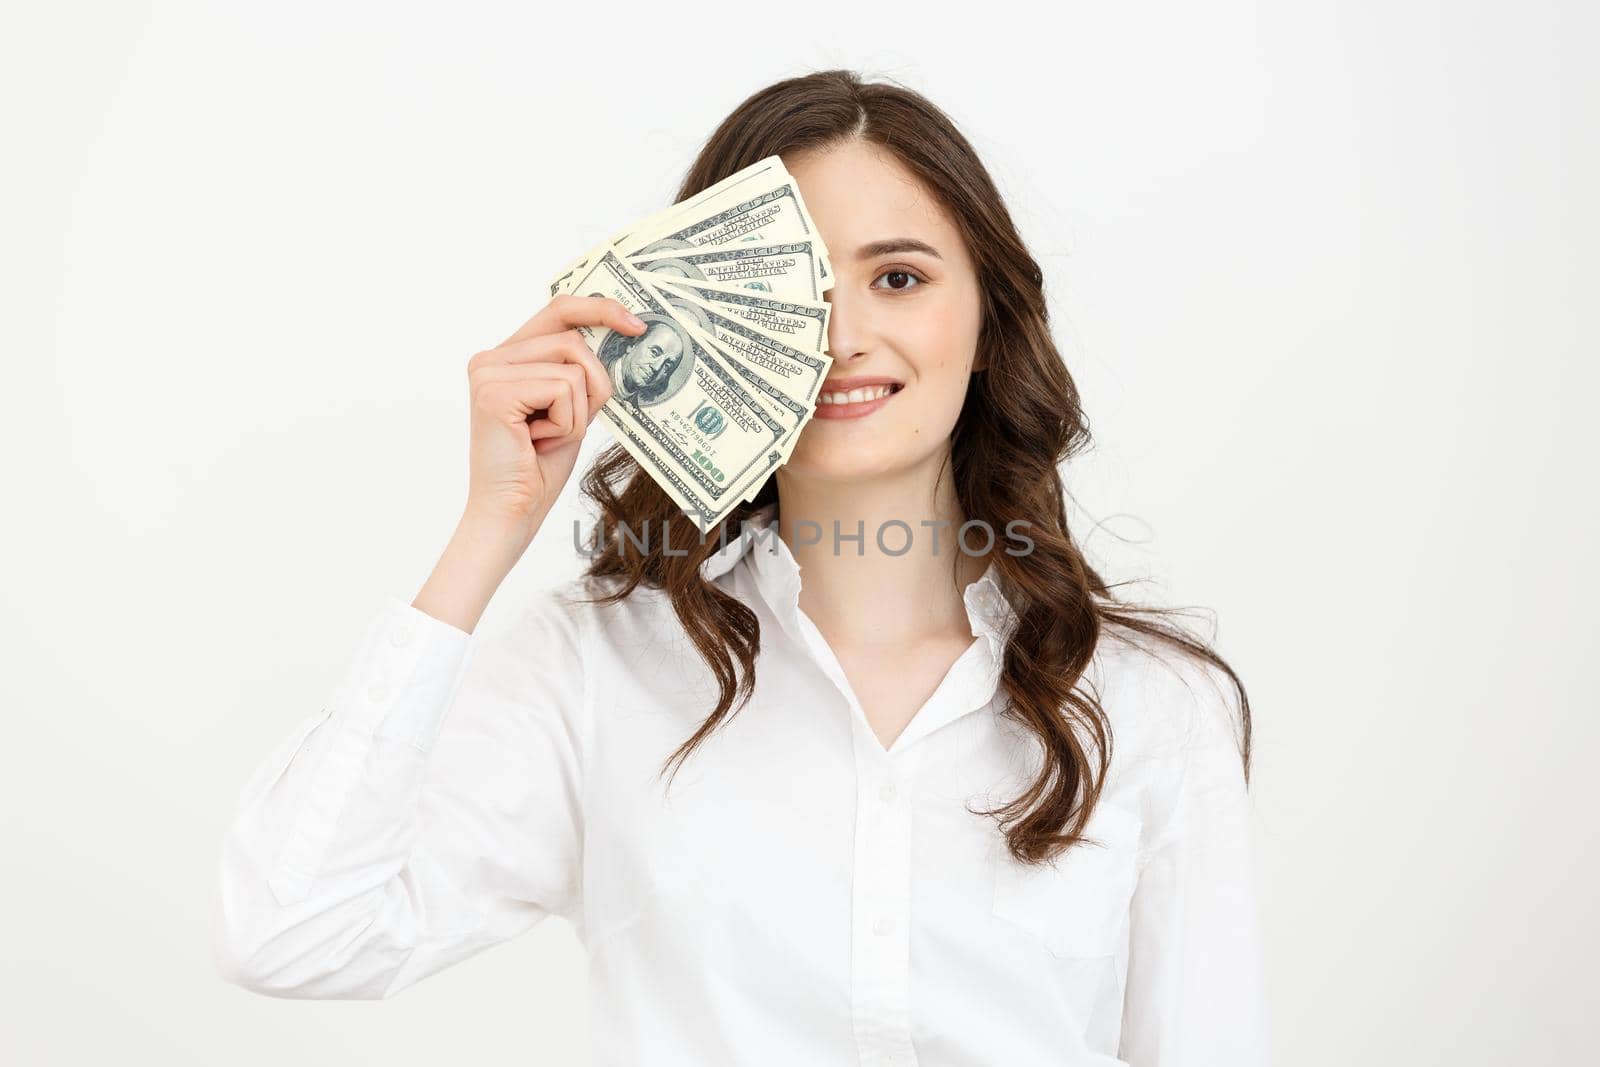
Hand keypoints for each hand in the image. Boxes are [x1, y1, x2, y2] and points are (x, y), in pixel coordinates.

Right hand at [462, 293, 643, 540]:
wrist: (512, 511)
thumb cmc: (539, 466)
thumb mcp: (571, 407)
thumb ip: (581, 371)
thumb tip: (621, 334)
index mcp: (507, 356)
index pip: (559, 310)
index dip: (599, 308)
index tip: (636, 324)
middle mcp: (491, 358)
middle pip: (572, 338)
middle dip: (593, 383)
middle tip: (577, 421)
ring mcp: (488, 372)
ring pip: (572, 367)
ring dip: (576, 412)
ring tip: (546, 436)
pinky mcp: (493, 391)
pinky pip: (563, 390)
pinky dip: (565, 424)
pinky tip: (537, 443)